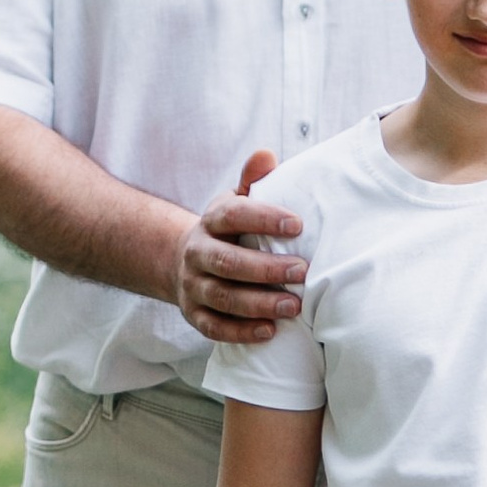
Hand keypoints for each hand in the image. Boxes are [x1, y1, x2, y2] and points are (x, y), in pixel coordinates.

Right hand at [178, 148, 307, 343]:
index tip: (298, 224)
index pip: (233, 216)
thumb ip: (253, 181)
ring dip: (258, 304)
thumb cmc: (228, 230)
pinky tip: (269, 331)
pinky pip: (214, 327)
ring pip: (222, 297)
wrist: (185, 261)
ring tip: (293, 306)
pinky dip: (240, 332)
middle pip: (228, 262)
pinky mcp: (195, 314)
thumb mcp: (236, 201)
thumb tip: (266, 154)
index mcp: (211, 221)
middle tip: (302, 271)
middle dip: (265, 269)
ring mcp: (193, 286)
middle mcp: (198, 253)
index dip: (263, 219)